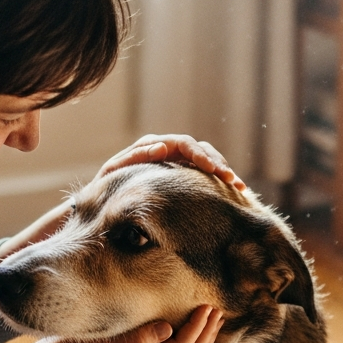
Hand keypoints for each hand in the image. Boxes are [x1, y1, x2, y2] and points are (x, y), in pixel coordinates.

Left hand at [99, 135, 245, 190]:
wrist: (104, 199)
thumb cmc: (106, 185)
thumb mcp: (114, 171)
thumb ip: (135, 158)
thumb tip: (162, 147)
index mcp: (153, 145)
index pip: (183, 143)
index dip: (198, 154)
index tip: (210, 168)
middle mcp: (168, 149)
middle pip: (200, 149)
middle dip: (217, 163)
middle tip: (229, 179)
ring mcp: (177, 161)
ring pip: (208, 159)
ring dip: (223, 170)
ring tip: (238, 186)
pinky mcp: (183, 174)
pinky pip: (208, 173)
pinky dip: (222, 180)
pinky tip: (238, 190)